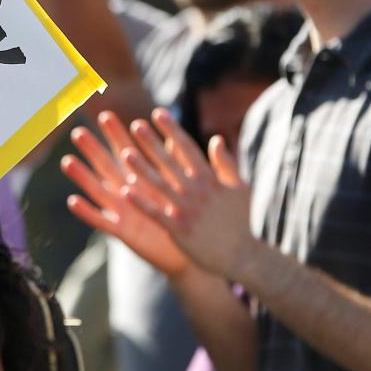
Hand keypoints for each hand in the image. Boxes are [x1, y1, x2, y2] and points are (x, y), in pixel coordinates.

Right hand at [61, 111, 189, 276]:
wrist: (191, 252)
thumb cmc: (187, 218)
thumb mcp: (183, 187)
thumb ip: (176, 163)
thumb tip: (174, 137)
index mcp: (142, 180)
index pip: (126, 151)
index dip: (116, 134)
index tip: (106, 114)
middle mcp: (128, 194)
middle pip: (107, 166)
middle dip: (93, 149)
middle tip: (78, 132)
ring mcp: (123, 212)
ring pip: (98, 191)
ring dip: (83, 177)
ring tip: (67, 161)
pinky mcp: (122, 232)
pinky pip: (101, 221)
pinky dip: (87, 212)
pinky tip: (73, 200)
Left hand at [117, 108, 255, 278]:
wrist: (245, 257)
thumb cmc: (243, 222)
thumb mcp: (240, 188)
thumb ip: (226, 164)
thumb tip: (216, 138)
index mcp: (211, 180)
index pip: (187, 149)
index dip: (171, 130)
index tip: (157, 113)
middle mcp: (197, 191)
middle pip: (170, 162)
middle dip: (152, 143)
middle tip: (136, 125)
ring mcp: (187, 210)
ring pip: (160, 185)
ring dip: (142, 169)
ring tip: (125, 153)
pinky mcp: (179, 230)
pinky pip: (156, 213)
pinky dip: (141, 202)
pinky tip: (125, 191)